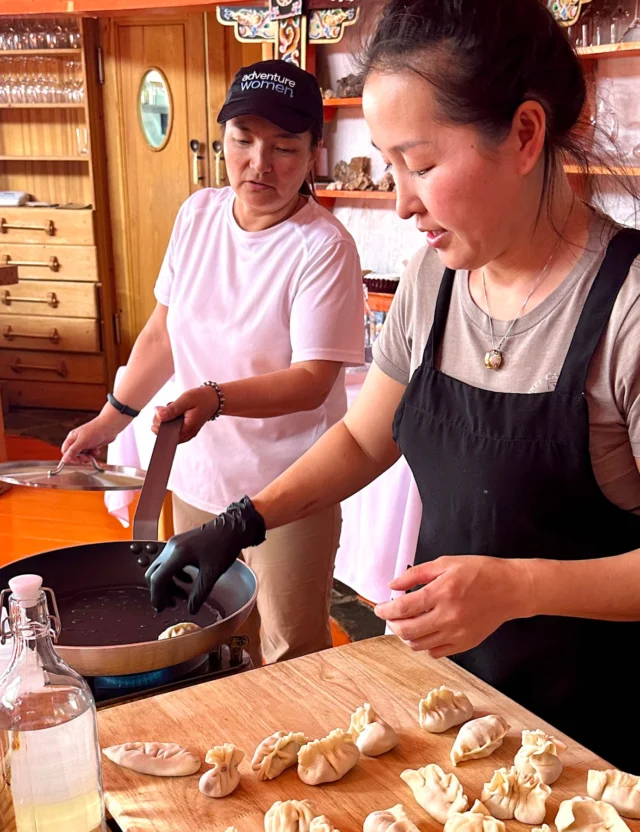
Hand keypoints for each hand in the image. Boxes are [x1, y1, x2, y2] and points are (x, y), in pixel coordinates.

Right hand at [61, 413, 126, 462]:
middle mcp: (78, 440)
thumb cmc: (95, 430)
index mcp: (72, 438)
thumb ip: (73, 451)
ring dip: (88, 456)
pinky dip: (93, 454)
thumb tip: (64, 460)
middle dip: (80, 458)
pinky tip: (97, 450)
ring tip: (92, 453)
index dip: (70, 457)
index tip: (77, 460)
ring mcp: (85, 443)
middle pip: (74, 454)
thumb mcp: (82, 442)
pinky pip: (90, 453)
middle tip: (86, 458)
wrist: (109, 427)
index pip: (65, 451)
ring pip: (83, 455)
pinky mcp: (93, 445)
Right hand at [145, 496, 265, 612]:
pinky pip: (169, 561)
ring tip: (183, 594)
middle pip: (154, 573)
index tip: (161, 608)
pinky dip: (174, 574)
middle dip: (161, 591)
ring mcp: (174, 543)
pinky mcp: (179, 542)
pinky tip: (188, 579)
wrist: (232, 527)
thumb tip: (191, 610)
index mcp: (177, 554)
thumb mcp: (212, 574)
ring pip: (161, 567)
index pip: (157, 579)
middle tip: (172, 603)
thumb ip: (199, 594)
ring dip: (169, 583)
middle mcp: (171, 547)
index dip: (157, 596)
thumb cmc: (224, 547)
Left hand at [152, 386, 219, 442]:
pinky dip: (171, 420)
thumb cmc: (202, 398)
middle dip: (162, 420)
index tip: (159, 410)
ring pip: (169, 430)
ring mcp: (187, 433)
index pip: (165, 433)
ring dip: (167, 420)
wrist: (214, 399)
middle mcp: (187, 434)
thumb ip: (172, 409)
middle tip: (167, 407)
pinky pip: (174, 428)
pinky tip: (175, 412)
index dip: (158, 423)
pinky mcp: (187, 429)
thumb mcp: (186, 400)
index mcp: (187, 428)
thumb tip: (158, 416)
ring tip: (173, 409)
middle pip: (166, 433)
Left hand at [374, 556, 532, 657]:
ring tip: (407, 623)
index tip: (379, 608)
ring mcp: (457, 633)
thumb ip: (416, 574)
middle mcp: (448, 616)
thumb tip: (393, 585)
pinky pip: (435, 652)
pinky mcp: (465, 643)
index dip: (385, 610)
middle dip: (392, 624)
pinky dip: (424, 644)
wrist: (511, 589)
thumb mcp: (446, 563)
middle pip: (407, 631)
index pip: (403, 608)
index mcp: (442, 592)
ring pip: (419, 645)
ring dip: (406, 635)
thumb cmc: (480, 572)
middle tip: (390, 616)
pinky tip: (425, 631)